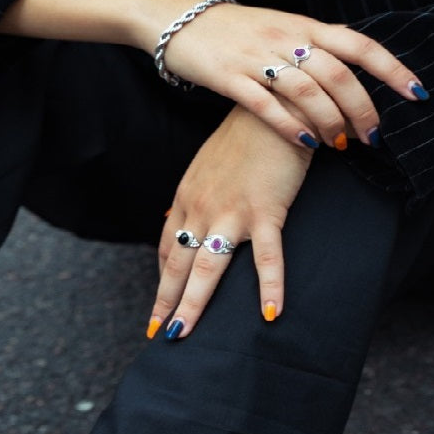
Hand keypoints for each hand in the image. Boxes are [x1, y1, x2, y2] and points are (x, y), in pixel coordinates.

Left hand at [148, 106, 312, 339]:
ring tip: (183, 334)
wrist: (275, 99)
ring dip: (193, 304)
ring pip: (207, 268)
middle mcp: (201, 207)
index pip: (168, 245)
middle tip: (158, 334)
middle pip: (178, 264)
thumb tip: (184, 219)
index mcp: (188, 196)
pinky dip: (270, 287)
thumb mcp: (211, 164)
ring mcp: (231, 211)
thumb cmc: (247, 134)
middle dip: (166, 301)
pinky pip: (267, 257)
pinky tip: (271, 315)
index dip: (164, 277)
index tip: (161, 302)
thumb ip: (200, 194)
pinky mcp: (265, 210)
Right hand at [160, 2, 426, 150]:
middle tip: (373, 135)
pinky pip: (267, 105)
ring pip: (307, 90)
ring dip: (330, 120)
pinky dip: (292, 126)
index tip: (416, 93)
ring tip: (341, 144)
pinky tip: (308, 142)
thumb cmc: (235, 31)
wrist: (180, 20)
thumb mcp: (280, 28)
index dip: (391, 69)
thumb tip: (350, 75)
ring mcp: (257, 57)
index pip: (358, 45)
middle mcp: (285, 37)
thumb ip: (312, 48)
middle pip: (337, 72)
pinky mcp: (230, 77)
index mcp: (303, 25)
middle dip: (362, 107)